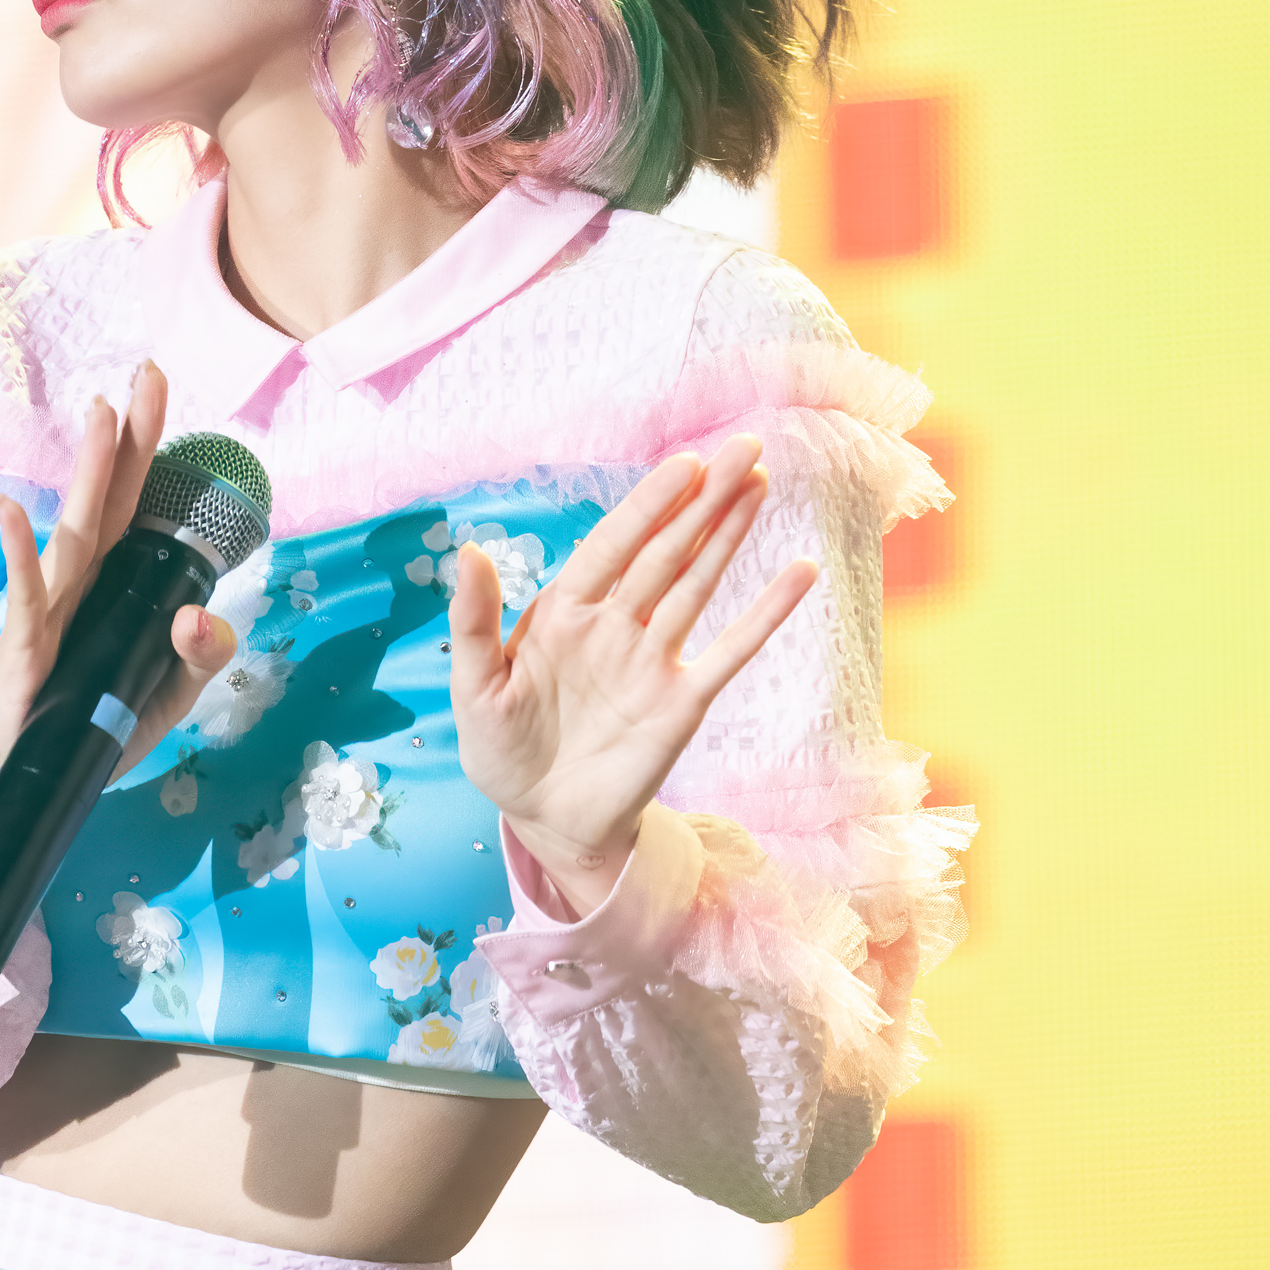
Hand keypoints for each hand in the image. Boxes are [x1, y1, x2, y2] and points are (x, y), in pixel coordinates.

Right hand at [0, 360, 236, 875]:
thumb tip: (204, 616)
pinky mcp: (26, 647)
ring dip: (89, 474)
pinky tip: (12, 511)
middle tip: (147, 372)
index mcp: (115, 586)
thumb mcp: (169, 694)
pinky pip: (26, 595)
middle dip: (129, 439)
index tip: (158, 387)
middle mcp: (81, 586)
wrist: (37, 785)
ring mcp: (51, 611)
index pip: (138, 507)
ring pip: (76, 533)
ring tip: (101, 414)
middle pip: (111, 502)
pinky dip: (19, 554)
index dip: (148, 451)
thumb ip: (200, 655)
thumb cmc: (98, 726)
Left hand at [450, 432, 817, 911]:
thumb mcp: (475, 689)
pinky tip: (800, 573)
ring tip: (759, 484)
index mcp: (564, 614)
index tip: (684, 464)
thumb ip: (476, 621)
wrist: (546, 821)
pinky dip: (765, 614)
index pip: (613, 545)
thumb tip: (469, 550)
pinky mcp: (682, 701)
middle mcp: (615, 626)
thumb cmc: (503, 753)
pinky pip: (731, 651)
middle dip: (702, 501)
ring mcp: (653, 660)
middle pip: (665, 551)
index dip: (649, 505)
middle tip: (743, 448)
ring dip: (729, 536)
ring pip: (697, 584)